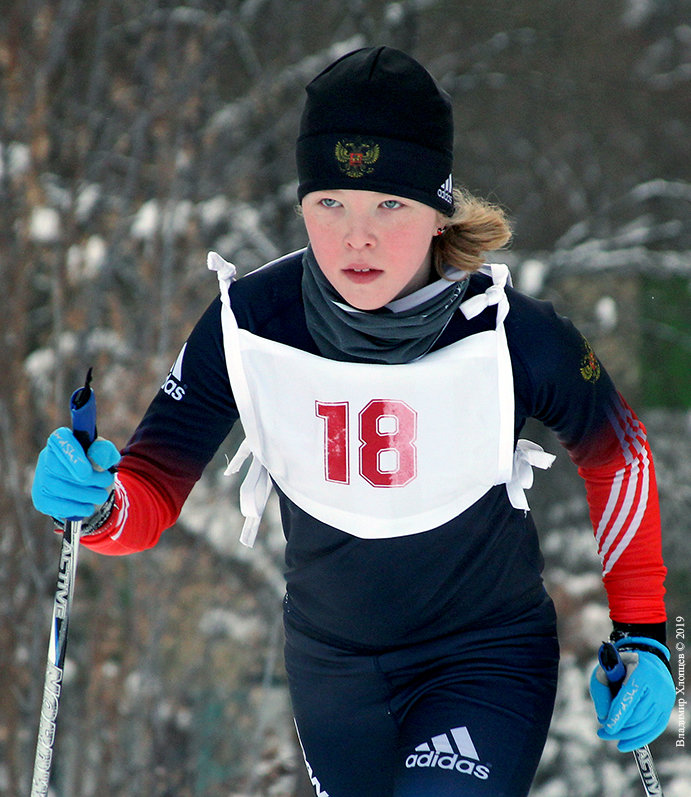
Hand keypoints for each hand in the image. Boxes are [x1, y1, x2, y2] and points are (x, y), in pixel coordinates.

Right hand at [32, 427, 120, 520]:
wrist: (87, 492)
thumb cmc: (95, 468)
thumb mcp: (105, 457)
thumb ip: (105, 452)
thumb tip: (100, 455)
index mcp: (61, 441)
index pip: (59, 439)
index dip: (72, 454)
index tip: (88, 469)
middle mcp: (46, 458)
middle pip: (60, 469)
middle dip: (89, 478)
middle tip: (107, 480)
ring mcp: (41, 480)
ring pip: (61, 489)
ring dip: (88, 494)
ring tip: (101, 495)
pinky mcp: (41, 500)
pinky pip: (58, 505)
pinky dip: (78, 507)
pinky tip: (89, 506)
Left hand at [590, 637, 674, 751]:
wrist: (646, 658)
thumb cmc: (621, 663)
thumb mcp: (605, 668)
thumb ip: (601, 689)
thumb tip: (604, 717)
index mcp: (642, 672)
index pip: (630, 697)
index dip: (618, 714)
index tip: (607, 727)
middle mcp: (658, 687)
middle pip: (639, 714)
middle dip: (620, 726)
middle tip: (602, 732)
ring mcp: (665, 699)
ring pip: (647, 724)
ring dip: (628, 735)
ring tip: (610, 736)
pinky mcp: (667, 708)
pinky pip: (655, 728)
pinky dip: (641, 738)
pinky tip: (627, 744)